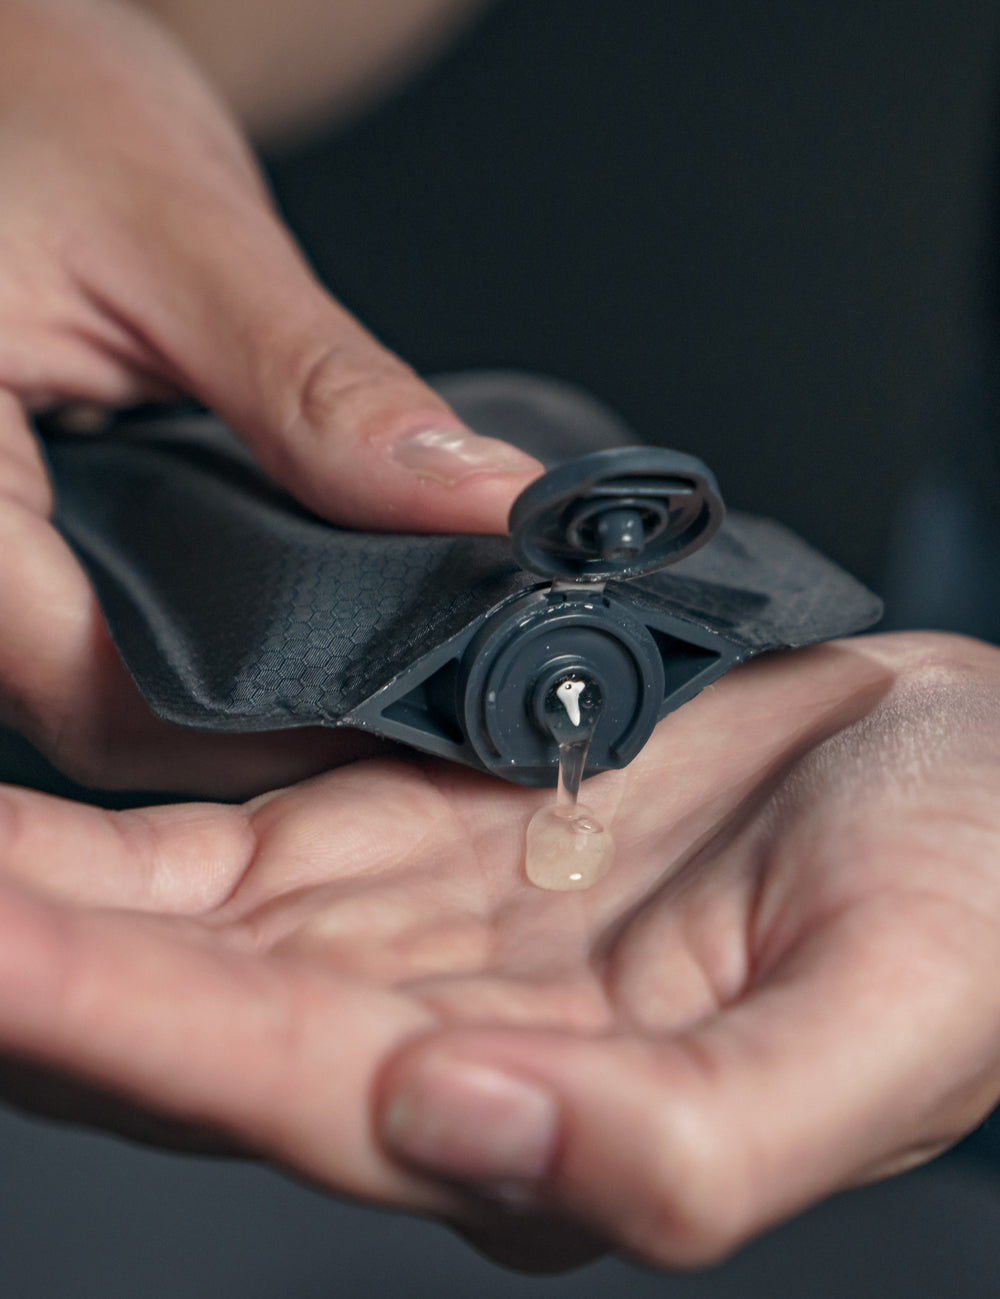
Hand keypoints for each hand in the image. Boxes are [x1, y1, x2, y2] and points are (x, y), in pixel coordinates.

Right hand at [0, 0, 539, 794]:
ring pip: (92, 682)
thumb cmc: (34, 99)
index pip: (86, 686)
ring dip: (222, 690)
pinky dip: (193, 635)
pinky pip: (94, 624)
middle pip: (91, 709)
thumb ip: (321, 388)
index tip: (390, 710)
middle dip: (247, 723)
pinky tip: (284, 613)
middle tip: (397, 698)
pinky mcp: (13, 522)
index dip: (248, 724)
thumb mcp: (182, 234)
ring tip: (356, 663)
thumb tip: (479, 501)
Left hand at [2, 631, 998, 1269]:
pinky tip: (56, 792)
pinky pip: (265, 818)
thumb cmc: (975, 897)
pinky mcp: (445, 818)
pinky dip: (153, 812)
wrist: (978, 772)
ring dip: (61, 886)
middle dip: (43, 958)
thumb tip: (468, 1136)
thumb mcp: (888, 1027)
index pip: (288, 1093)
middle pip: (201, 1015)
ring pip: (203, 918)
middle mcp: (460, 1033)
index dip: (125, 1035)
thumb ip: (696, 1141)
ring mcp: (438, 921)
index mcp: (550, 1118)